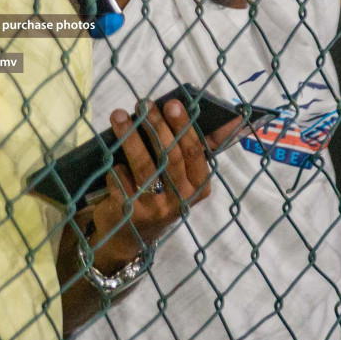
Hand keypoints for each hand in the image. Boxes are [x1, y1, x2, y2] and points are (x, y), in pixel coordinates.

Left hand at [86, 98, 211, 271]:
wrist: (128, 236)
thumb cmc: (157, 194)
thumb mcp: (180, 178)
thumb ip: (193, 149)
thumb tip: (231, 118)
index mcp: (198, 187)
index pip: (194, 153)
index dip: (184, 126)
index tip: (172, 103)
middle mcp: (181, 199)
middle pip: (169, 157)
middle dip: (155, 126)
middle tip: (143, 104)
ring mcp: (156, 208)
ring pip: (144, 166)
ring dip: (130, 137)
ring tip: (118, 115)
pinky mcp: (131, 213)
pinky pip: (121, 179)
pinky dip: (114, 165)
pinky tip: (109, 157)